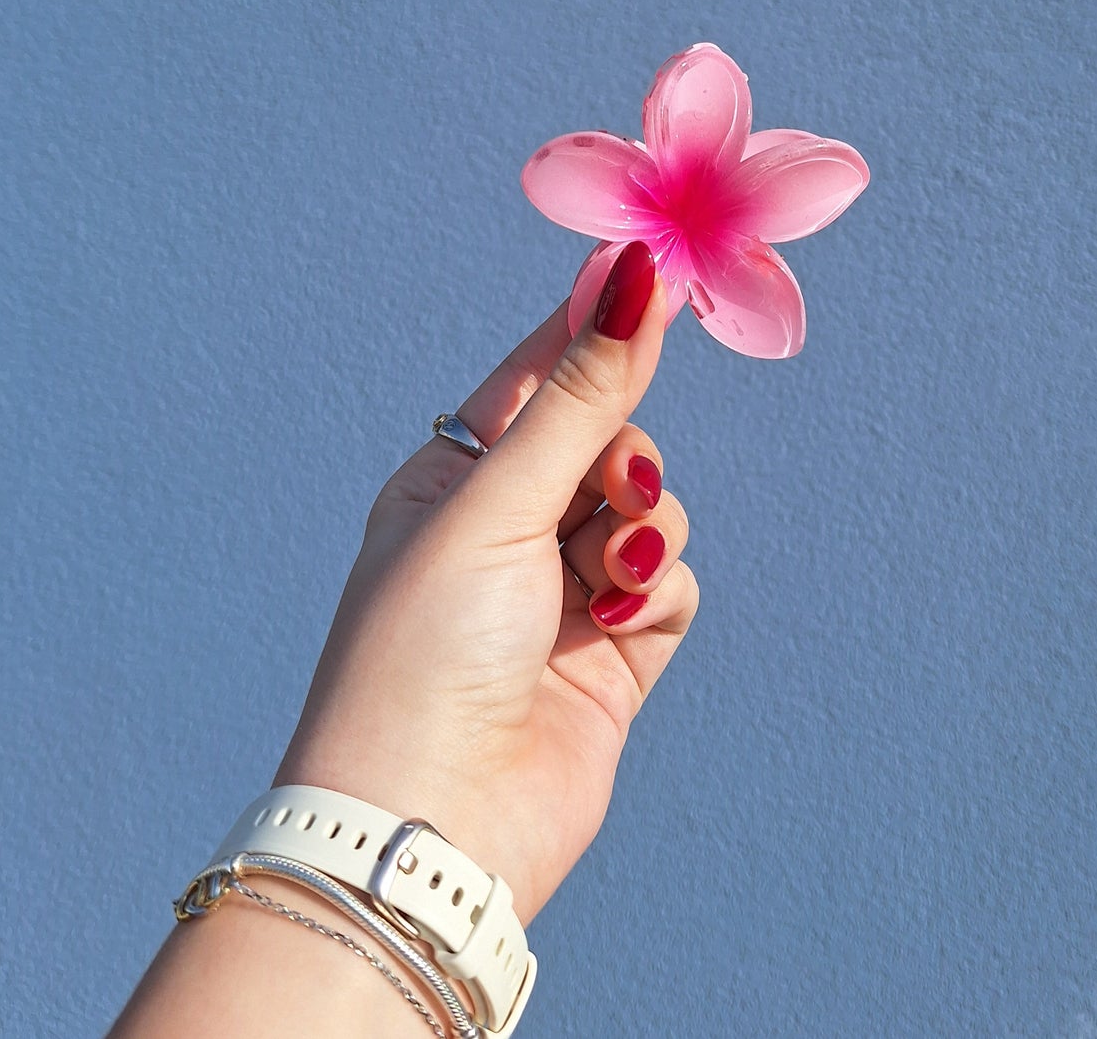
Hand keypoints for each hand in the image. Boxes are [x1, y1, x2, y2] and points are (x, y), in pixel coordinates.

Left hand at [275, 241, 697, 925]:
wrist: (433, 825)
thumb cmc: (427, 648)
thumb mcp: (496, 503)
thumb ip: (579, 394)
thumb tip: (630, 272)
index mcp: (453, 480)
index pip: (536, 376)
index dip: (592, 327)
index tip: (655, 270)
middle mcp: (508, 529)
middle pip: (607, 442)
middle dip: (622, 458)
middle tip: (620, 484)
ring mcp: (563, 592)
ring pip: (649, 512)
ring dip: (639, 533)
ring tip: (603, 581)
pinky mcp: (614, 653)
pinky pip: (669, 584)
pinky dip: (653, 594)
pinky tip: (612, 628)